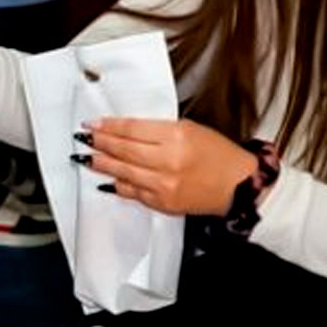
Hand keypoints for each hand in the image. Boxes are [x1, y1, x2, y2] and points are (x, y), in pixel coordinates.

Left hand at [81, 118, 259, 217]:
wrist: (241, 187)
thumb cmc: (220, 156)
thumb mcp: (191, 129)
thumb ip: (158, 130)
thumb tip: (127, 131)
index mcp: (177, 136)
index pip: (133, 129)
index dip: (109, 126)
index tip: (93, 124)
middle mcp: (169, 160)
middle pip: (124, 150)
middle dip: (100, 143)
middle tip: (85, 139)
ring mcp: (165, 184)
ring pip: (123, 172)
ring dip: (102, 164)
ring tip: (87, 158)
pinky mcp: (163, 202)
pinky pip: (133, 192)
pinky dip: (118, 184)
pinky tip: (107, 179)